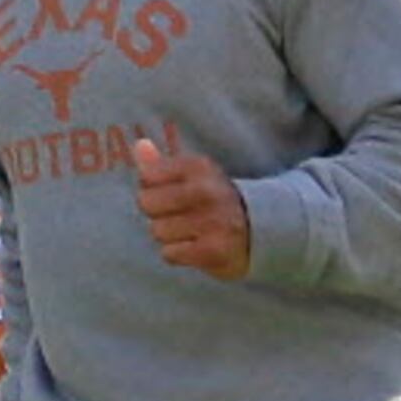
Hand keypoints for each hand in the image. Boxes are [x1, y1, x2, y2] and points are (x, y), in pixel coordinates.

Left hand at [130, 138, 252, 279]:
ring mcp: (212, 221)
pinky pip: (169, 253)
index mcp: (199, 167)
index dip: (152, 188)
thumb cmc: (216, 200)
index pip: (147, 176)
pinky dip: (178, 254)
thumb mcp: (194, 176)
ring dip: (169, 235)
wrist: (261, 232)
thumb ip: (162, 164)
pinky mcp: (213, 250)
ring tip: (191, 232)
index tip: (171, 193)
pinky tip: (195, 247)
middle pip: (146, 203)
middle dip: (157, 213)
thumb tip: (139, 146)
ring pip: (157, 231)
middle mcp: (206, 190)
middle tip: (180, 215)